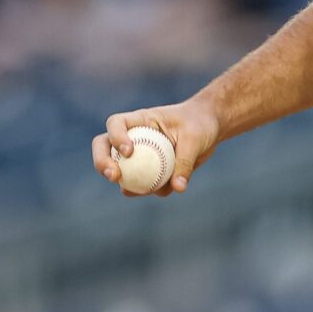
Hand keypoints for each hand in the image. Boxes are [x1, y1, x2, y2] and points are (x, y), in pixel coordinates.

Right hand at [91, 96, 219, 196]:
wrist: (210, 128)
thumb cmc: (200, 123)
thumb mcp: (195, 138)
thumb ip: (185, 161)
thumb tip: (178, 188)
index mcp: (140, 120)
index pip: (116, 124)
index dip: (115, 137)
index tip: (129, 151)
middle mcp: (133, 136)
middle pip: (104, 147)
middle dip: (102, 162)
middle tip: (114, 176)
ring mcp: (138, 154)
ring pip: (119, 170)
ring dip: (123, 182)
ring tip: (131, 192)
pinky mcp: (150, 170)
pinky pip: (143, 184)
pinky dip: (150, 190)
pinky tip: (165, 190)